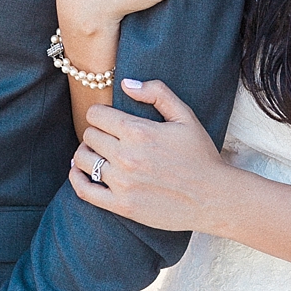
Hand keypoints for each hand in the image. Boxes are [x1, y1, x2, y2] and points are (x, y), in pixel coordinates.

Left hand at [69, 78, 236, 232]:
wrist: (213, 198)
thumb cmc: (200, 155)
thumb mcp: (185, 116)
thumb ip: (157, 93)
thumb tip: (126, 84)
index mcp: (139, 131)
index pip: (96, 114)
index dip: (100, 113)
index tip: (108, 118)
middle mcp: (126, 156)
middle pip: (89, 135)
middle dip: (96, 132)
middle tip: (107, 137)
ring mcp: (122, 183)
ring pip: (83, 160)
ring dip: (87, 153)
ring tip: (98, 153)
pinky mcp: (122, 206)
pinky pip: (84, 189)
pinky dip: (76, 177)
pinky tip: (81, 171)